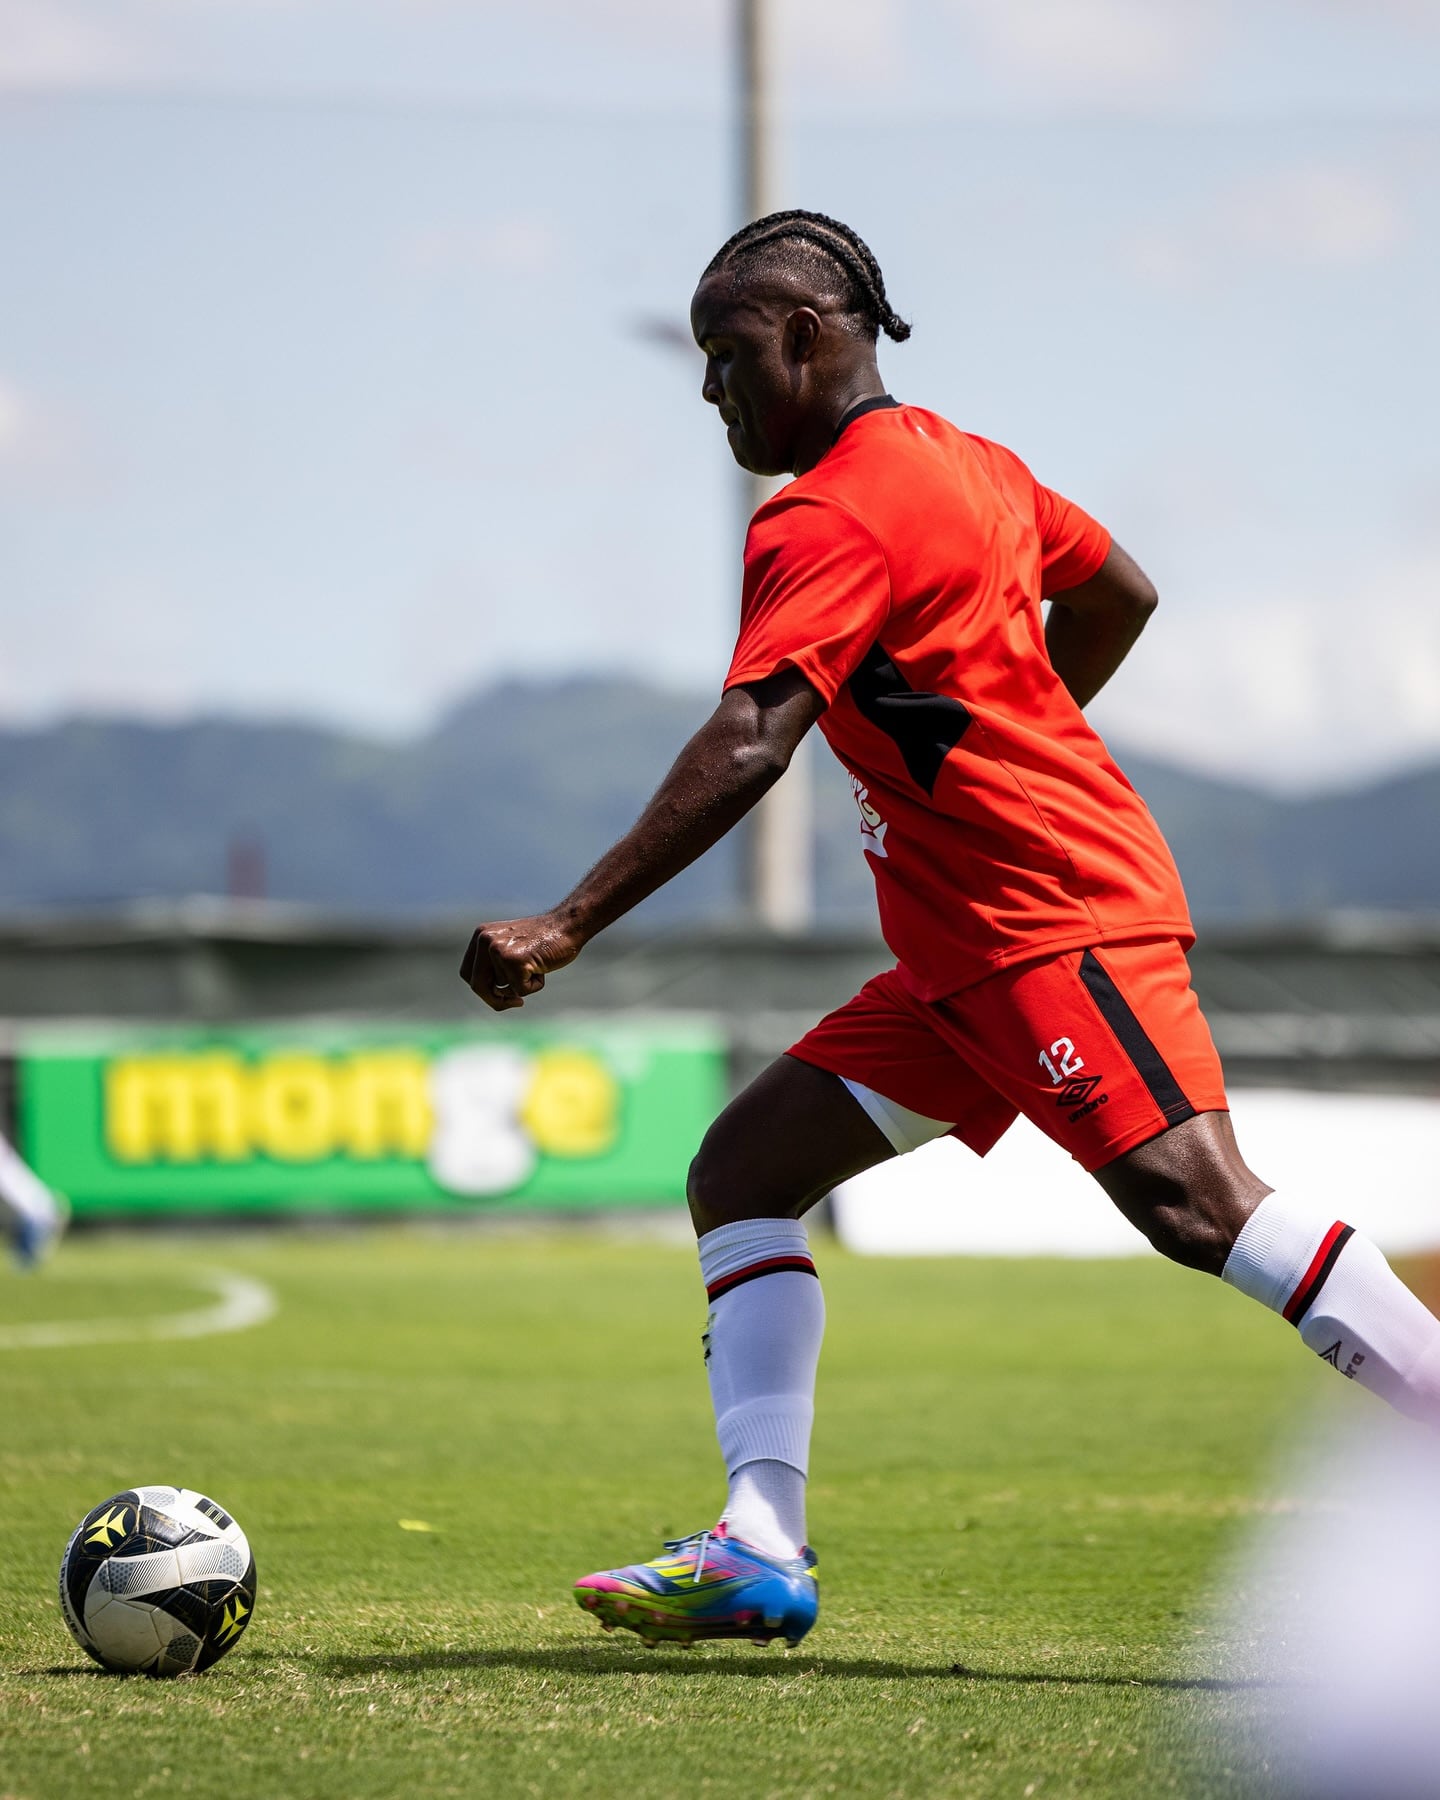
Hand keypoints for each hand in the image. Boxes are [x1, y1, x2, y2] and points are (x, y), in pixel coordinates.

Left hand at [459, 913, 581, 1010]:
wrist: (568, 926)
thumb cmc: (545, 940)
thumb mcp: (512, 947)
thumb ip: (496, 966)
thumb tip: (493, 995)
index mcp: (481, 935)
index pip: (467, 973)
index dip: (482, 989)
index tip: (499, 995)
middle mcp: (484, 940)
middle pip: (477, 985)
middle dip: (495, 1000)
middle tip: (516, 1003)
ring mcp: (497, 950)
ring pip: (502, 990)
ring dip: (523, 986)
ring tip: (537, 966)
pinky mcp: (513, 960)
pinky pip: (520, 990)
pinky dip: (535, 986)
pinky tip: (543, 968)